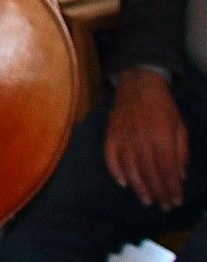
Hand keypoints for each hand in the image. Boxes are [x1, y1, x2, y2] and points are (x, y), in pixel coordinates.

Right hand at [104, 68, 189, 209]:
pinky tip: (123, 183)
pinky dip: (115, 171)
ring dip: (139, 187)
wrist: (138, 84)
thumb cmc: (163, 107)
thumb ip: (181, 151)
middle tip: (164, 206)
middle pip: (149, 172)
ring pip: (130, 168)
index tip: (176, 201)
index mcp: (161, 135)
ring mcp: (123, 136)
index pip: (167, 169)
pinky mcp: (110, 134)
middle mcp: (141, 138)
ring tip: (147, 200)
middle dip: (158, 192)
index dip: (172, 187)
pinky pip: (110, 156)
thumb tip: (180, 175)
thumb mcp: (180, 126)